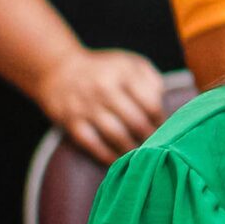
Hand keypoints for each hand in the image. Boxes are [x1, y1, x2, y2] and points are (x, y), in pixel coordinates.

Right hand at [33, 49, 165, 163]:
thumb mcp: (130, 63)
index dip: (161, 120)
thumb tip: (162, 105)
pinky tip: (116, 159)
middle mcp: (105, 88)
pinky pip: (92, 143)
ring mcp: (86, 105)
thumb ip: (151, 80)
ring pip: (116, 135)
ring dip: (131, 148)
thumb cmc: (104, 70)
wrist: (58, 70)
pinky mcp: (70, 121)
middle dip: (150, 137)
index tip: (165, 128)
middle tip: (156, 147)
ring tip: (140, 154)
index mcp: (124, 72)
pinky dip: (106, 155)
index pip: (151, 103)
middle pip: (136, 122)